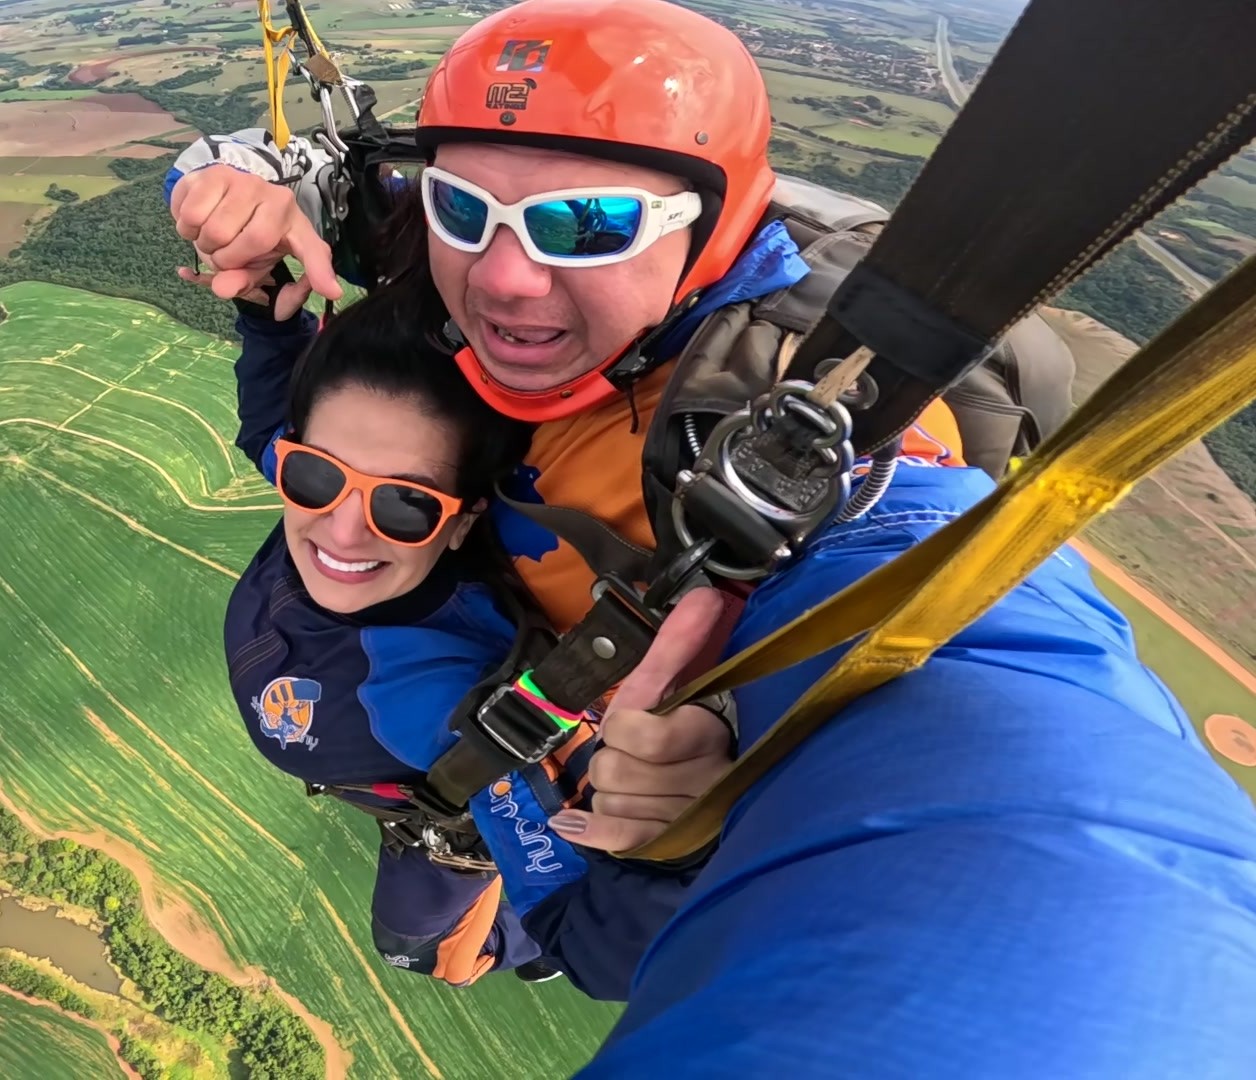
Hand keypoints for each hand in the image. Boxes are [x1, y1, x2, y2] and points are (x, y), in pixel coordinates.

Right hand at [169, 165, 340, 314]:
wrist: (227, 196)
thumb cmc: (252, 233)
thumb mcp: (261, 263)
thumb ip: (246, 282)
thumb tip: (222, 289)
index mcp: (294, 223)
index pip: (310, 250)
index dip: (319, 273)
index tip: (332, 291)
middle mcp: (272, 196)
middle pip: (236, 246)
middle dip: (222, 260)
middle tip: (225, 252)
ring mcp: (241, 180)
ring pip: (208, 229)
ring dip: (201, 242)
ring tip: (213, 236)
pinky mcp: (209, 172)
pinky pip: (186, 213)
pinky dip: (184, 226)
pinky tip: (199, 220)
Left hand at [548, 587, 734, 852]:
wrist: (725, 789)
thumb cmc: (691, 731)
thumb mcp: (683, 685)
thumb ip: (681, 644)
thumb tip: (704, 594)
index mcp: (705, 733)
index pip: (637, 734)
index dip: (624, 728)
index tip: (632, 726)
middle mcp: (700, 779)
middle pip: (612, 770)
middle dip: (612, 759)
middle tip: (633, 755)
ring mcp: (683, 818)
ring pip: (608, 800)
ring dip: (609, 792)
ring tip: (635, 785)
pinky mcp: (665, 845)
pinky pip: (618, 838)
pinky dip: (590, 829)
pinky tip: (569, 822)